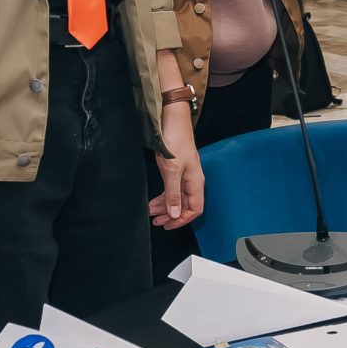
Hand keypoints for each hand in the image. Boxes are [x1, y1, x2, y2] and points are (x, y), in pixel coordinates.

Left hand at [150, 105, 204, 228]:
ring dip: (164, 207)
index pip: (195, 209)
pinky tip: (153, 201)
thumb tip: (175, 213)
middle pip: (185, 206)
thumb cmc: (176, 142)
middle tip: (156, 222)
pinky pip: (171, 190)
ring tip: (150, 212)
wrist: (172, 123)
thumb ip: (173, 194)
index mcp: (195, 182)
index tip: (168, 225)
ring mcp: (184, 176)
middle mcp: (192, 181)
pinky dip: (163, 197)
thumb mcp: (172, 171)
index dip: (182, 219)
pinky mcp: (176, 171)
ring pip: (176, 198)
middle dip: (171, 215)